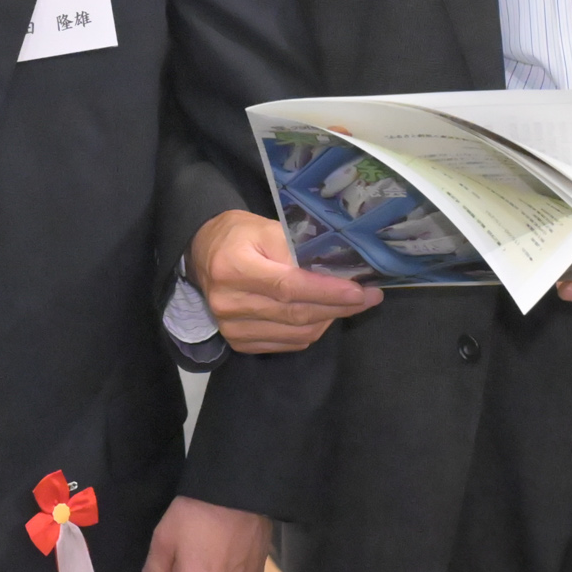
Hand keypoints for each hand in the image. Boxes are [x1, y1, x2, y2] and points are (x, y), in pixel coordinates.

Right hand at [188, 209, 378, 352]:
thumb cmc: (238, 236)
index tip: (360, 291)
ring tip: (346, 304)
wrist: (203, 255)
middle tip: (368, 297)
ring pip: (296, 333)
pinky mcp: (238, 343)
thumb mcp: (265, 228)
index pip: (288, 286)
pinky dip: (311, 331)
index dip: (327, 292)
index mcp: (233, 268)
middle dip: (338, 307)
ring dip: (328, 320)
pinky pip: (287, 344)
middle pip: (296, 313)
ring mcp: (232, 327)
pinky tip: (322, 315)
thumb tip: (338, 270)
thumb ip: (297, 249)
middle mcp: (229, 303)